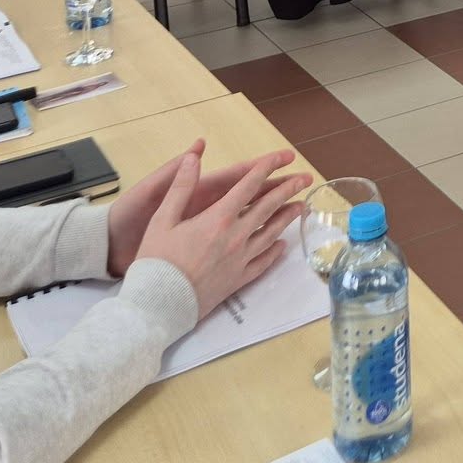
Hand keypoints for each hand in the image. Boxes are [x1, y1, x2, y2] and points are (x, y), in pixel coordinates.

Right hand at [126, 149, 309, 317]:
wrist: (159, 304)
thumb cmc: (156, 261)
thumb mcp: (162, 219)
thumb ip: (180, 186)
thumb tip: (192, 157)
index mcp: (217, 218)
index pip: (248, 186)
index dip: (265, 169)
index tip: (280, 158)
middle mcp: (235, 236)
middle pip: (267, 208)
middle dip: (287, 190)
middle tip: (305, 179)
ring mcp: (239, 259)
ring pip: (270, 234)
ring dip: (287, 218)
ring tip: (300, 207)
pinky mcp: (238, 280)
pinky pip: (263, 262)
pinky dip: (274, 251)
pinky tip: (281, 245)